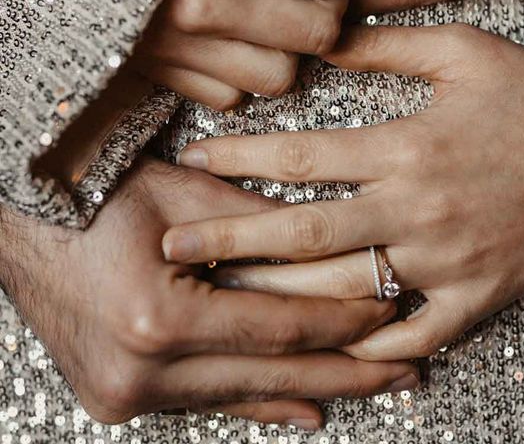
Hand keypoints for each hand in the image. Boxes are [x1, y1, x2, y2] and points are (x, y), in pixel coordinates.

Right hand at [0, 157, 416, 425]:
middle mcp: (141, 371)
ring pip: (244, 395)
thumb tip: (331, 244)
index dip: (342, 322)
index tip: (390, 310)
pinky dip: (259, 400)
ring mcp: (125, 395)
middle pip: (272, 374)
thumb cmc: (101, 197)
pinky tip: (306, 408)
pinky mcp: (119, 399)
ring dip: (312, 387)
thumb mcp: (186, 193)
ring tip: (374, 384)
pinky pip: (208, 402)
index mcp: (157, 318)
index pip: (280, 327)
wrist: (24, 226)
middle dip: (347, 372)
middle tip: (407, 372)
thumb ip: (260, 224)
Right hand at [136, 0, 398, 106]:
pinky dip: (247, 68)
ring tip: (289, 5)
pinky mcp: (157, 69)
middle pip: (316, 34)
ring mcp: (177, 48)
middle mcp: (204, 11)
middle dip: (340, 5)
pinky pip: (229, 94)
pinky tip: (242, 30)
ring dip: (296, 44)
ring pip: (279, 76)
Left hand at [164, 25, 523, 359]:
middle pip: (305, 235)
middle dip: (231, 241)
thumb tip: (320, 34)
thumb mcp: (463, 50)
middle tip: (174, 248)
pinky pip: (415, 334)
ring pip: (346, 292)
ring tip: (226, 298)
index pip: (304, 158)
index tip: (197, 158)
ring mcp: (448, 262)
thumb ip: (385, 43)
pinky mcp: (480, 295)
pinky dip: (371, 345)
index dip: (242, 158)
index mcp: (409, 147)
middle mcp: (419, 210)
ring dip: (279, 297)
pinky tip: (330, 347)